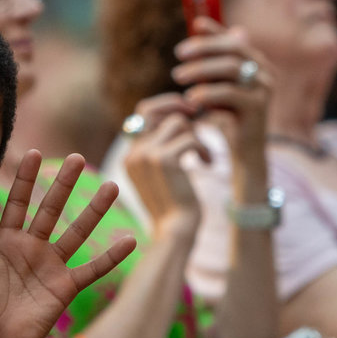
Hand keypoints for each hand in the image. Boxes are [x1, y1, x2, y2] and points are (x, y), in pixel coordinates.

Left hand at [0, 150, 136, 337]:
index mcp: (6, 239)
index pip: (18, 201)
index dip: (24, 178)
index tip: (32, 152)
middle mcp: (33, 247)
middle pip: (52, 208)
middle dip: (63, 183)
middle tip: (76, 158)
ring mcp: (51, 265)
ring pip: (77, 231)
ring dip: (95, 210)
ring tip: (111, 187)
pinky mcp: (65, 286)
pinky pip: (92, 269)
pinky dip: (111, 257)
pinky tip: (129, 240)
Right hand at [123, 94, 206, 239]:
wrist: (176, 231)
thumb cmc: (175, 205)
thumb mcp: (162, 174)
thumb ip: (161, 148)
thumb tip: (180, 116)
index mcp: (129, 156)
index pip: (142, 113)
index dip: (164, 105)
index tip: (186, 111)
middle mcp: (133, 153)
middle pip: (154, 109)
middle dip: (177, 105)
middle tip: (198, 113)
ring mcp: (146, 155)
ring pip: (177, 121)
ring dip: (196, 135)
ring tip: (202, 155)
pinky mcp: (164, 160)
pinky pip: (190, 137)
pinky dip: (203, 149)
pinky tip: (207, 164)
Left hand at [171, 17, 271, 159]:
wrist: (244, 151)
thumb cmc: (228, 116)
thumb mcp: (217, 84)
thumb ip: (211, 58)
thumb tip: (199, 23)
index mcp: (258, 62)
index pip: (235, 39)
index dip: (216, 30)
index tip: (195, 24)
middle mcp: (266, 71)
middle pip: (233, 49)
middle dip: (204, 48)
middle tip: (179, 54)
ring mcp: (265, 88)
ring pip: (230, 68)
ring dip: (200, 69)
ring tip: (178, 77)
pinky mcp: (259, 106)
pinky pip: (229, 92)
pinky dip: (207, 93)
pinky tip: (190, 98)